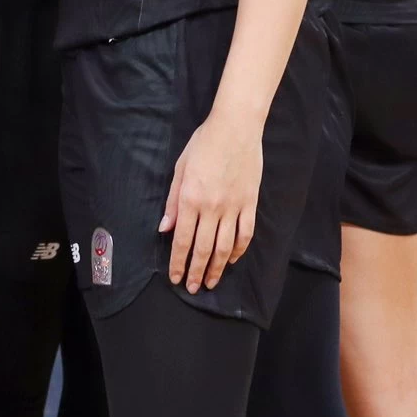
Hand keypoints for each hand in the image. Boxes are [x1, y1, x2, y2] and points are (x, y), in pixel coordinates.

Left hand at [159, 111, 263, 293]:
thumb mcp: (180, 168)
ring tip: (211, 282)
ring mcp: (234, 207)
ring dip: (216, 268)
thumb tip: (165, 228)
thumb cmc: (203, 144)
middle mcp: (212, 208)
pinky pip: (245, 233)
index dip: (178, 262)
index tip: (176, 279)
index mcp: (191, 199)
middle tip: (193, 288)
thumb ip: (173, 200)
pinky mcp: (250, 203)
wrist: (236, 128)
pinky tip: (230, 260)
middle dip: (196, 272)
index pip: (182, 240)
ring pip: (225, 247)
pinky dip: (238, 250)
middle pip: (203, 249)